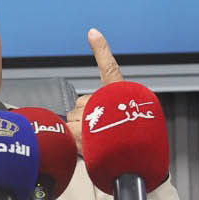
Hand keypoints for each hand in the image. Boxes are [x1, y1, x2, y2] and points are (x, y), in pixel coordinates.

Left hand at [63, 28, 126, 148]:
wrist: (131, 166)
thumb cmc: (129, 147)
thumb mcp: (122, 123)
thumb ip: (104, 110)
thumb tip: (90, 111)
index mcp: (119, 98)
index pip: (109, 68)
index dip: (101, 49)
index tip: (93, 34)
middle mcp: (105, 103)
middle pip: (82, 104)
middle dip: (85, 117)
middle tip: (100, 133)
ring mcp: (90, 117)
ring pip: (73, 119)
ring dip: (78, 130)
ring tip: (95, 142)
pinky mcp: (79, 133)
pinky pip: (67, 132)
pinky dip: (71, 140)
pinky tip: (86, 148)